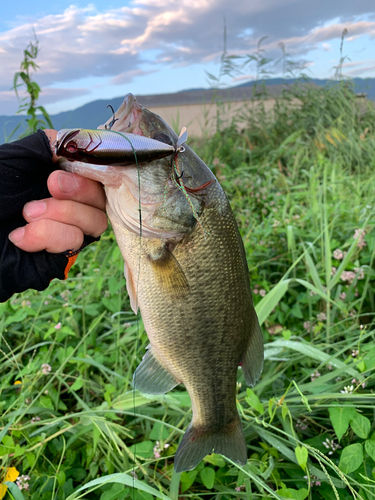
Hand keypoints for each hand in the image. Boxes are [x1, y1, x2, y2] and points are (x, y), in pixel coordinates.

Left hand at [8, 130, 107, 252]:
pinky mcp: (61, 255)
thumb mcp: (17, 157)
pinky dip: (48, 235)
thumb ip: (53, 144)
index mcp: (60, 178)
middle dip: (79, 189)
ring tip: (27, 214)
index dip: (94, 169)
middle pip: (102, 198)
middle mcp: (69, 204)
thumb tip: (84, 143)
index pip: (97, 174)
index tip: (73, 164)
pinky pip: (74, 241)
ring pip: (94, 221)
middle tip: (51, 185)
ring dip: (61, 213)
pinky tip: (20, 236)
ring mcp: (67, 231)